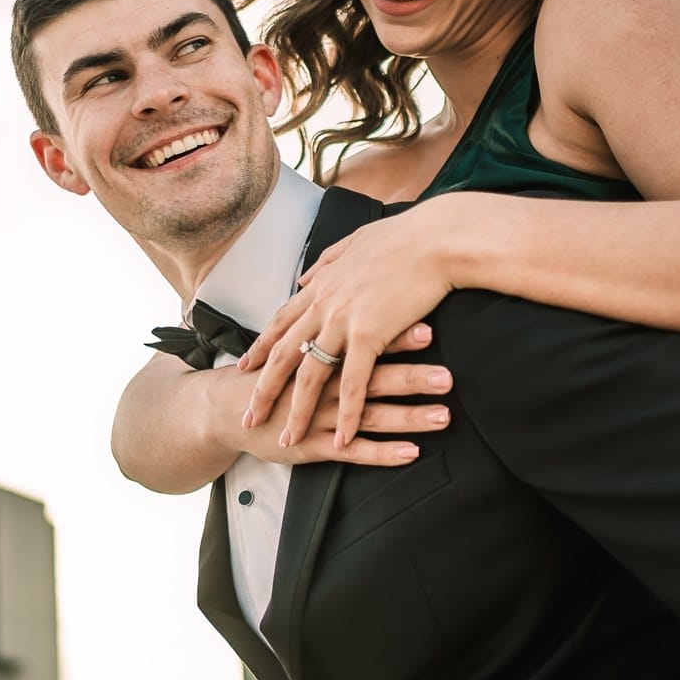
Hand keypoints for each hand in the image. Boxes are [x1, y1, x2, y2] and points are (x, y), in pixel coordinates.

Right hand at [231, 329, 451, 464]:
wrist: (225, 410)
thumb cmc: (266, 373)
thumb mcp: (290, 336)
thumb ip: (320, 311)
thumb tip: (336, 282)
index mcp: (322, 354)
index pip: (364, 340)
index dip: (396, 335)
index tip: (430, 327)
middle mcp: (324, 384)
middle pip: (373, 378)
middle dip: (412, 378)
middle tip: (448, 376)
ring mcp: (320, 417)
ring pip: (369, 416)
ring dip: (408, 418)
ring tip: (443, 416)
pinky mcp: (313, 445)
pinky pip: (353, 452)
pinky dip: (382, 453)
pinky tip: (411, 453)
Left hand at [241, 206, 456, 448]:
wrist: (435, 239)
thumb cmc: (404, 239)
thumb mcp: (353, 243)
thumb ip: (326, 263)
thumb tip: (306, 275)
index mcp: (321, 286)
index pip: (280, 323)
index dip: (260, 348)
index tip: (243, 368)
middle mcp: (323, 305)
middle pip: (283, 355)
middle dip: (263, 390)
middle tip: (249, 416)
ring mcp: (343, 320)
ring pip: (311, 375)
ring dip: (298, 412)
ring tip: (287, 441)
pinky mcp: (370, 334)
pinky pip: (354, 383)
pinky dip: (347, 414)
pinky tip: (343, 438)